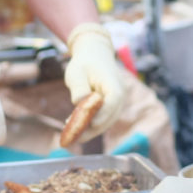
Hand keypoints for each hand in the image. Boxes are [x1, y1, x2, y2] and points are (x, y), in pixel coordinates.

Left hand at [62, 23, 124, 139]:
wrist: (94, 54)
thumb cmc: (84, 62)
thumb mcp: (77, 72)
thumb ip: (79, 88)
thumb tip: (80, 105)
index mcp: (114, 84)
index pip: (112, 103)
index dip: (101, 117)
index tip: (87, 126)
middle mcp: (120, 96)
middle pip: (110, 118)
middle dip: (92, 130)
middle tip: (73, 138)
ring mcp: (117, 102)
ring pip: (106, 122)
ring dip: (90, 130)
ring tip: (71, 134)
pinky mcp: (111, 107)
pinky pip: (103, 119)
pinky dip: (91, 125)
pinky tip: (75, 126)